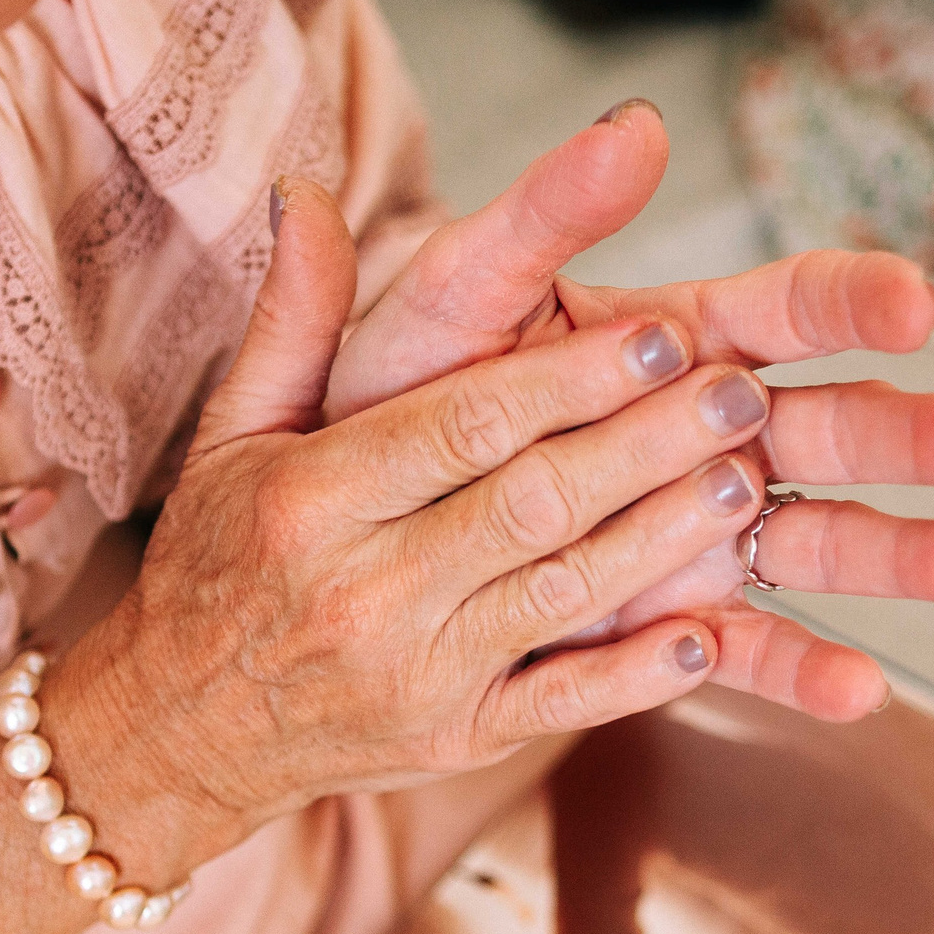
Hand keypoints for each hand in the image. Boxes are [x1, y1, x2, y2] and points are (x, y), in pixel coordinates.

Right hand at [93, 179, 784, 844]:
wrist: (187, 731)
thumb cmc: (220, 561)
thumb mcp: (233, 433)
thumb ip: (294, 319)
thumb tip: (309, 193)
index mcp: (313, 497)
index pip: (460, 426)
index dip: (568, 379)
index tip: (660, 333)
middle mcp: (363, 588)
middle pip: (529, 505)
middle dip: (644, 446)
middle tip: (740, 392)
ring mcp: (416, 674)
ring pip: (560, 597)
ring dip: (662, 541)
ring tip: (746, 482)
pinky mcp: (455, 739)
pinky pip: (560, 704)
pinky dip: (636, 674)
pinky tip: (708, 629)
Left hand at [328, 104, 933, 720]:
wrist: (328, 523)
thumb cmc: (392, 388)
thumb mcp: (451, 294)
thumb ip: (540, 215)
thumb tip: (636, 124)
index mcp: (669, 340)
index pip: (787, 310)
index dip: (854, 305)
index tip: (916, 305)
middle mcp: (706, 434)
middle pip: (836, 425)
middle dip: (919, 433)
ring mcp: (697, 533)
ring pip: (821, 538)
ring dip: (902, 552)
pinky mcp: (667, 622)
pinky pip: (745, 649)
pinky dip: (801, 670)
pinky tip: (863, 691)